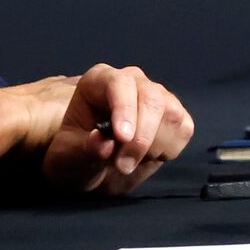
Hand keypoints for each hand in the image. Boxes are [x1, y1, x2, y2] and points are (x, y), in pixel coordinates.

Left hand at [36, 62, 194, 195]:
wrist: (95, 168)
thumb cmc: (76, 156)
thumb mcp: (66, 157)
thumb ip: (81, 150)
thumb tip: (103, 144)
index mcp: (100, 80)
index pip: (118, 84)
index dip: (124, 109)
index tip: (122, 137)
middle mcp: (132, 81)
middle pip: (151, 99)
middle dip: (140, 137)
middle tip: (122, 166)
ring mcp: (157, 96)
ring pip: (171, 114)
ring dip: (153, 146)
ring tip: (129, 162)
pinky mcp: (176, 116)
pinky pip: (184, 129)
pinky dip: (168, 149)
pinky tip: (146, 157)